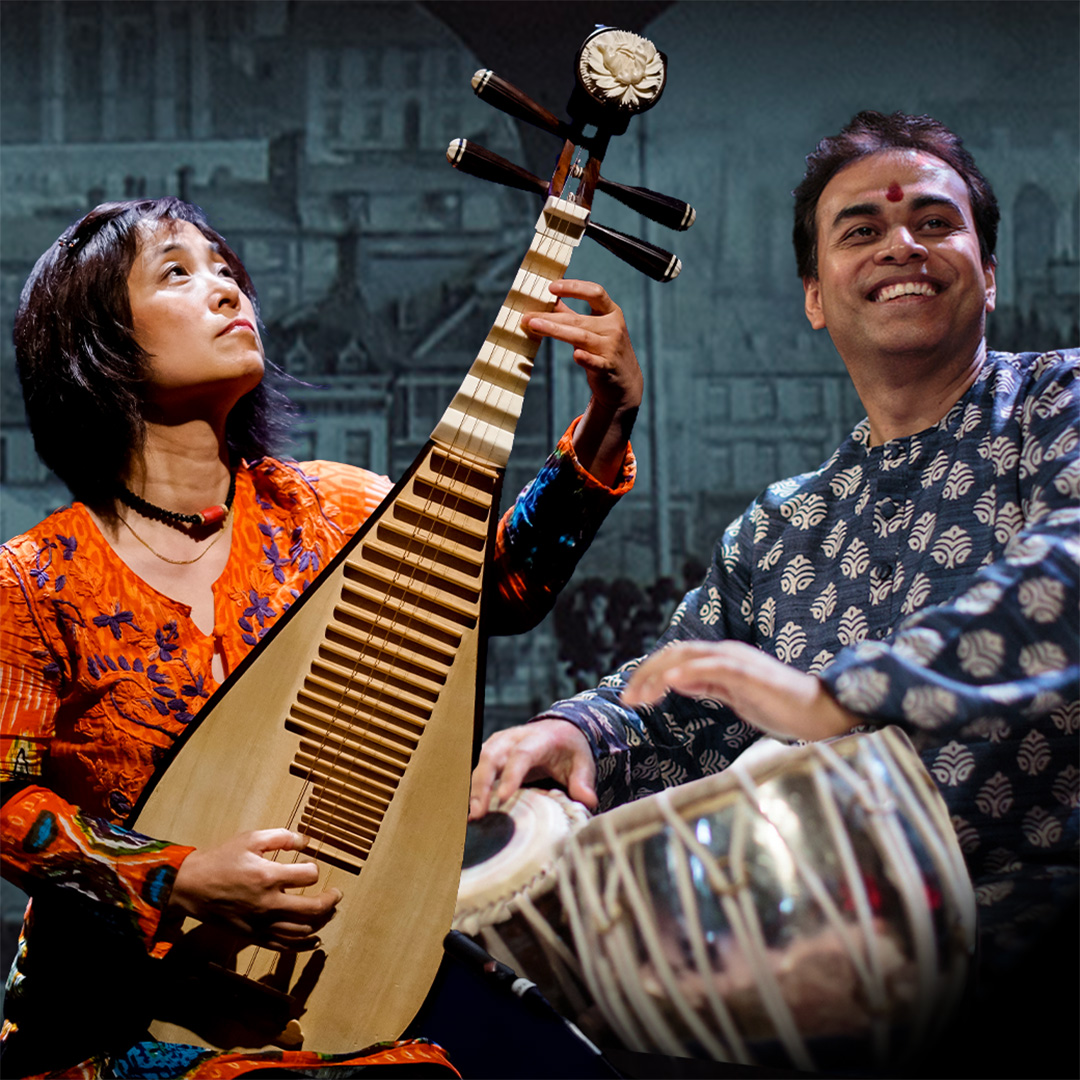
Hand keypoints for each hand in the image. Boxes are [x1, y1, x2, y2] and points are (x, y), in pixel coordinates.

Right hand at [169, 828, 341, 950]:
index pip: (309, 876)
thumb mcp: (251, 838)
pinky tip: (314, 939)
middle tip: (337, 895)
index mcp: (268, 876)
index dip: (315, 869)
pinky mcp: (254, 936)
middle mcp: (268, 904)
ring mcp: (261, 923)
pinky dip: (303, 944)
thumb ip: (281, 837)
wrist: (192, 886)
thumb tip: (306, 841)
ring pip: (302, 931)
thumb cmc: (222, 859)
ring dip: (322, 922)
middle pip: (312, 909)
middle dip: (330, 901)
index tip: (311, 865)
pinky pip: (284, 946)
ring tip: (329, 912)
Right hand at [469, 719, 597, 818]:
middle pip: (491, 756)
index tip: (503, 797)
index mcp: (538, 739)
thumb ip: (583, 781)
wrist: (560, 730)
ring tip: (472, 816)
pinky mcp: (492, 754)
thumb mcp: (582, 762)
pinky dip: (475, 789)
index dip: (511, 775)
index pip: (521, 754)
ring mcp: (499, 744)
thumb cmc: (569, 748)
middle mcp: (513, 738)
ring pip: (481, 762)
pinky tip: (474, 811)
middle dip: (481, 783)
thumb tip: (587, 802)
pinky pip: (480, 769)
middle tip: (478, 812)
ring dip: (474, 788)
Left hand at [522, 280, 642, 485]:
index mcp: (610, 315)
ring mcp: (613, 351)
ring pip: (580, 338)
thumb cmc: (602, 359)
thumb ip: (569, 318)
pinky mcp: (609, 372)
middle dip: (550, 318)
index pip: (595, 292)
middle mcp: (613, 330)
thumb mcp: (590, 335)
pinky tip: (573, 355)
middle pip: (578, 320)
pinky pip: (593, 362)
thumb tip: (542, 301)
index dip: (574, 286)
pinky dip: (584, 358)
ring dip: (556, 333)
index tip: (550, 286)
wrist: (626, 393)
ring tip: (531, 328)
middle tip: (525, 317)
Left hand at [622, 641, 861, 742]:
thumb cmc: (780, 707)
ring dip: (658, 675)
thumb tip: (676, 681)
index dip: (650, 673)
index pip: (676, 658)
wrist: (819, 713)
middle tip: (627, 699)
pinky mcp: (749, 673)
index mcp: (722, 659)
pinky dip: (690, 672)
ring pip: (688, 657)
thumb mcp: (734, 697)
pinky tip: (672, 683)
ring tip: (639, 695)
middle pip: (675, 653)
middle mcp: (726, 653)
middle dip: (646, 674)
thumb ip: (707, 686)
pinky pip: (715, 667)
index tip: (632, 696)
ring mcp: (738, 661)